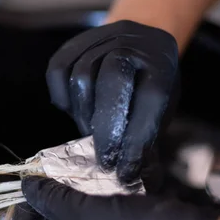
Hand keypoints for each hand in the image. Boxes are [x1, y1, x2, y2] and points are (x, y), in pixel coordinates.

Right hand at [46, 20, 179, 183]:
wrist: (138, 42)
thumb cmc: (149, 86)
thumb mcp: (160, 109)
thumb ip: (149, 140)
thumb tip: (142, 182)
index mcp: (161, 61)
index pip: (151, 98)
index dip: (136, 138)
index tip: (125, 170)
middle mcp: (132, 42)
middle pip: (113, 80)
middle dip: (106, 128)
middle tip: (104, 160)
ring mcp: (100, 37)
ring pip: (80, 78)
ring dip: (83, 115)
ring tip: (90, 132)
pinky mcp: (72, 42)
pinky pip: (57, 72)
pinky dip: (63, 98)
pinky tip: (74, 109)